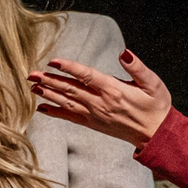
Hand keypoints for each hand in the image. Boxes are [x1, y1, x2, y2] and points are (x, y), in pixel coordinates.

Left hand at [28, 51, 172, 147]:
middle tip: (31, 73)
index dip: (69, 67)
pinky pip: (70, 117)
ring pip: (67, 102)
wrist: (155, 134)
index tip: (53, 61)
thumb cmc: (156, 106)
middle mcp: (100, 103)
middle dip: (49, 80)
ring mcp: (95, 115)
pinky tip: (42, 108)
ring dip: (48, 94)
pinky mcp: (93, 124)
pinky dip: (55, 112)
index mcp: (114, 90)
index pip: (86, 76)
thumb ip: (137, 68)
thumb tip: (124, 53)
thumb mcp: (153, 84)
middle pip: (70, 89)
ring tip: (32, 87)